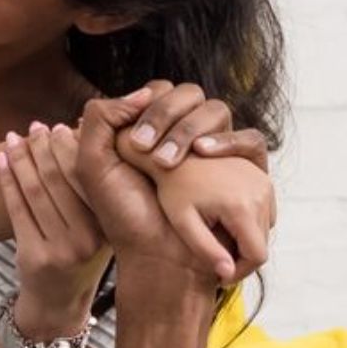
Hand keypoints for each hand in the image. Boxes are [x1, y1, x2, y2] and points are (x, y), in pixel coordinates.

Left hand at [0, 121, 108, 330]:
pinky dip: (7, 181)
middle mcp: (89, 238)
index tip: (60, 125)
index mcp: (109, 226)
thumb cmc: (80, 257)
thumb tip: (84, 134)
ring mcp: (61, 249)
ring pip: (35, 191)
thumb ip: (96, 191)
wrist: (59, 305)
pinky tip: (2, 162)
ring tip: (14, 138)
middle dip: (44, 147)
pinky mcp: (33, 256)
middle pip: (59, 179)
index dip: (70, 145)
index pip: (87, 175)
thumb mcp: (100, 228)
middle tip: (36, 126)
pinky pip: (17, 209)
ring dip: (21, 159)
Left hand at [75, 95, 233, 282]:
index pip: (161, 90)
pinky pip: (252, 141)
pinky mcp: (245, 171)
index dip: (151, 107)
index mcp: (153, 128)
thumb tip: (139, 91)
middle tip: (155, 157)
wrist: (157, 257)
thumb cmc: (125, 216)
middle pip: (192, 95)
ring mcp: (218, 150)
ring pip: (219, 110)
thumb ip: (101, 118)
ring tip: (178, 157)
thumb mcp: (94, 165)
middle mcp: (187, 135)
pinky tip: (206, 153)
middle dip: (170, 118)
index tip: (137, 142)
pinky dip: (232, 142)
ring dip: (194, 128)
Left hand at [155, 156, 274, 284]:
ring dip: (246, 240)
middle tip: (216, 261)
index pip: (257, 256)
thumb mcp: (183, 222)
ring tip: (217, 240)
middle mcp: (261, 193)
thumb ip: (206, 250)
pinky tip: (224, 222)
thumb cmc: (173, 189)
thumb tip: (227, 274)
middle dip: (242, 258)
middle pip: (263, 244)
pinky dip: (249, 223)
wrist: (176, 151)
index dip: (240, 272)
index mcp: (242, 206)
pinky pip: (265, 213)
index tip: (219, 277)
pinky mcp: (263, 179)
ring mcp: (265, 183)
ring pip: (265, 229)